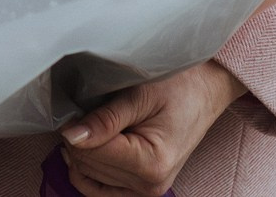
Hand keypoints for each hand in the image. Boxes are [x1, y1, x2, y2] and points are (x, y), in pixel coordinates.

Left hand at [55, 61, 246, 196]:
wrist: (204, 94)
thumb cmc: (178, 88)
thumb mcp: (140, 95)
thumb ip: (105, 119)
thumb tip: (71, 136)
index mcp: (152, 163)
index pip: (92, 153)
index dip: (75, 129)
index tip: (72, 108)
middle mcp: (150, 185)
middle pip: (88, 166)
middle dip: (77, 139)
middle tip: (81, 112)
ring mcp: (146, 191)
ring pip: (88, 177)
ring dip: (81, 151)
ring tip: (89, 125)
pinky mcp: (141, 189)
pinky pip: (99, 189)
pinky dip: (86, 170)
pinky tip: (86, 147)